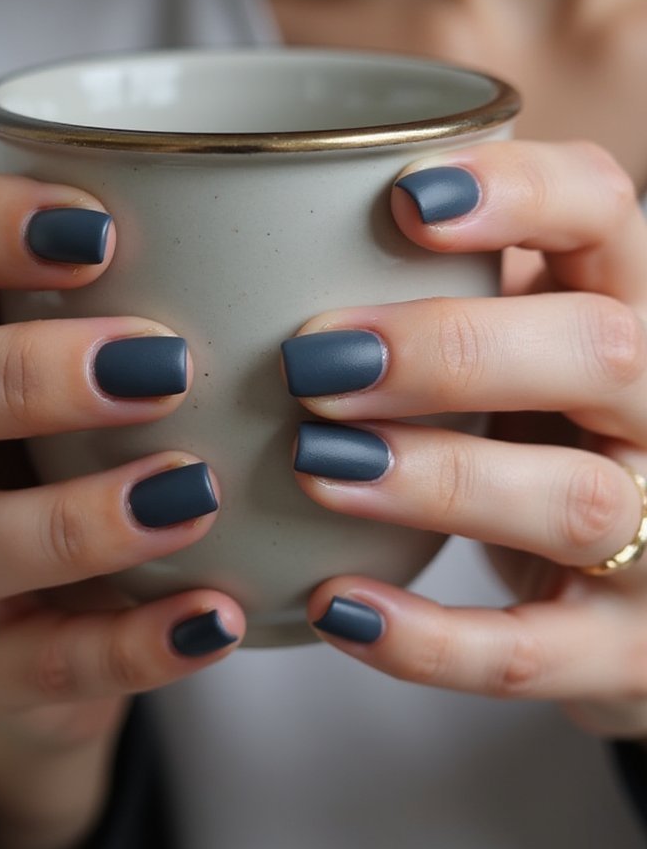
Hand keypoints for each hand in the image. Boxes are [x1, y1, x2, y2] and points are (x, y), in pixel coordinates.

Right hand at [0, 76, 243, 848]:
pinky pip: (40, 666)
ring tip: (197, 492)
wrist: (23, 602)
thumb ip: (0, 223)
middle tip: (163, 360)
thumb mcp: (18, 320)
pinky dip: (132, 646)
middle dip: (30, 371)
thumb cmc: (38, 427)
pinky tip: (221, 615)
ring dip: (82, 519)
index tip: (104, 223)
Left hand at [285, 140, 646, 738]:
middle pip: (603, 350)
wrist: (629, 593)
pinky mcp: (623, 652)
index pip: (605, 209)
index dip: (519, 194)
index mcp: (630, 305)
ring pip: (576, 501)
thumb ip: (431, 290)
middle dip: (455, 349)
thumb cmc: (536, 436)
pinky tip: (330, 606)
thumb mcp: (513, 345)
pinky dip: (425, 641)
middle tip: (316, 358)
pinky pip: (529, 654)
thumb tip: (240, 237)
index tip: (401, 196)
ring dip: (435, 479)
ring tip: (312, 462)